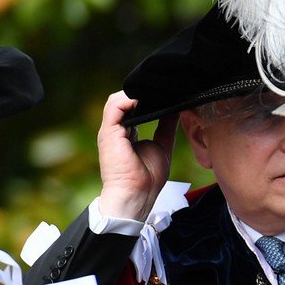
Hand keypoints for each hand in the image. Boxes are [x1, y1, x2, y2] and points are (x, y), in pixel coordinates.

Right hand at [96, 91, 177, 220]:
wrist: (137, 195)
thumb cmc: (148, 178)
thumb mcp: (162, 145)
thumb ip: (166, 127)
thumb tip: (175, 110)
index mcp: (126, 133)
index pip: (131, 107)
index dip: (145, 98)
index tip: (163, 93)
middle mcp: (116, 130)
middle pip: (123, 101)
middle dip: (141, 92)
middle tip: (161, 89)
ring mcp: (110, 131)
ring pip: (116, 100)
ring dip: (134, 93)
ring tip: (153, 93)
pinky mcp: (108, 132)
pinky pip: (114, 106)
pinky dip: (127, 98)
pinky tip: (143, 99)